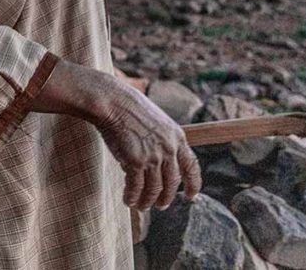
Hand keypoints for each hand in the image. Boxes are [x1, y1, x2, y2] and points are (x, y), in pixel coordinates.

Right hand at [30, 61, 202, 209]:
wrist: (112, 101)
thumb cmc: (129, 107)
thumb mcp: (156, 121)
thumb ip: (163, 140)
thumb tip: (159, 161)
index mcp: (177, 136)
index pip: (191, 166)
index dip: (193, 184)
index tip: (191, 196)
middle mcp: (169, 149)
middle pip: (172, 183)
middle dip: (166, 197)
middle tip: (160, 205)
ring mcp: (153, 156)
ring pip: (154, 189)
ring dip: (147, 201)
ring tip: (141, 206)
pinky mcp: (135, 161)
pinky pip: (136, 187)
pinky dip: (132, 196)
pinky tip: (128, 200)